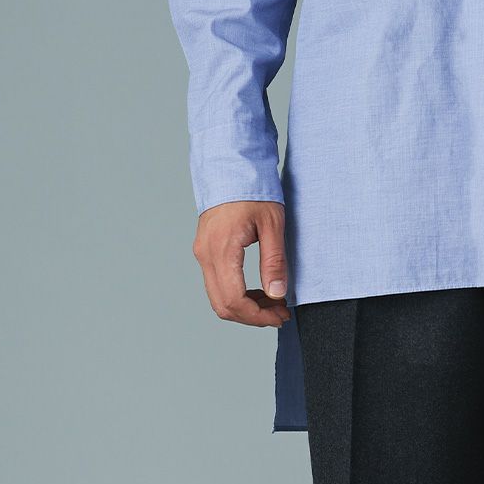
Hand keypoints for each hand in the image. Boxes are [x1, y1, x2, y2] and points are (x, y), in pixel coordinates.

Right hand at [192, 201, 291, 327]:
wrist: (231, 167)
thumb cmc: (254, 190)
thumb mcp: (272, 225)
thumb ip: (274, 262)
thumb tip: (277, 294)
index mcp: (222, 249)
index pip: (234, 300)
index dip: (258, 316)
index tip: (280, 316)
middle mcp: (206, 254)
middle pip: (223, 306)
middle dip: (253, 317)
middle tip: (279, 314)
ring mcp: (202, 253)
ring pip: (218, 299)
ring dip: (246, 308)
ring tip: (273, 303)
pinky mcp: (206, 251)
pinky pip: (217, 285)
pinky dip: (238, 296)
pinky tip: (260, 292)